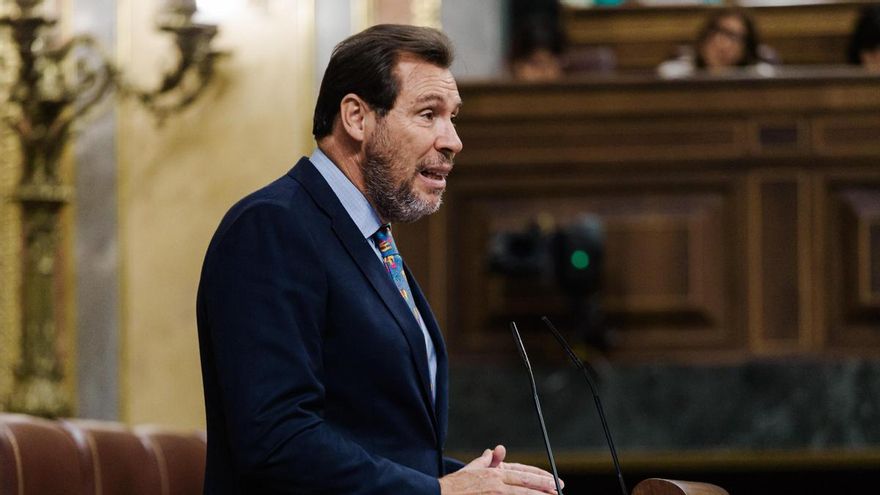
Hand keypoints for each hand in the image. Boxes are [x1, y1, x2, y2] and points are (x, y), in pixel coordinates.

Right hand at [439, 445, 562, 493]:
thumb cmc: (456, 485)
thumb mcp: (473, 468)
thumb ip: (487, 460)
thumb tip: (495, 450)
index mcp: (495, 473)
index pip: (523, 473)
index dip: (540, 477)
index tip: (553, 479)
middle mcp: (498, 484)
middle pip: (527, 486)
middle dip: (545, 488)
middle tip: (560, 489)